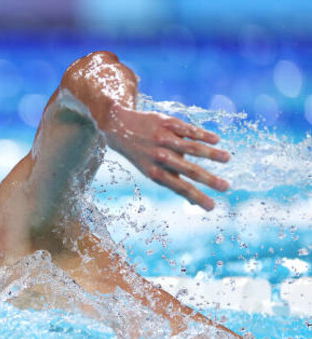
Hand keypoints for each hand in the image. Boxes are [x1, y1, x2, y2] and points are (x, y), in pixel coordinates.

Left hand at [103, 105, 229, 210]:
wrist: (118, 127)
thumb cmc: (141, 154)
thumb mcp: (151, 170)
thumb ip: (172, 182)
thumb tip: (194, 201)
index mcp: (155, 172)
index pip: (180, 188)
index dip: (196, 198)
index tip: (212, 207)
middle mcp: (160, 156)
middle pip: (189, 170)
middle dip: (209, 180)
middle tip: (226, 187)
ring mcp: (163, 139)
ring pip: (191, 148)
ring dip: (212, 154)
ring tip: (227, 158)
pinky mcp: (167, 123)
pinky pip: (188, 130)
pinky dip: (203, 135)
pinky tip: (217, 140)